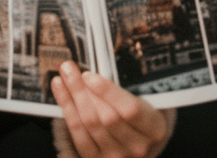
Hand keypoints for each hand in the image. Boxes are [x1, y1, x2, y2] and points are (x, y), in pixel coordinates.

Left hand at [51, 61, 168, 157]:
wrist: (139, 143)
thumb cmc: (140, 115)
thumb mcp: (143, 101)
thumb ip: (122, 90)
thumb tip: (93, 71)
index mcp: (155, 129)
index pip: (130, 110)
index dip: (108, 92)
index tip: (89, 75)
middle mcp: (138, 147)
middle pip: (105, 118)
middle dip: (83, 91)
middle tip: (69, 68)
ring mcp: (117, 157)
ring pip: (89, 125)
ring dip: (72, 98)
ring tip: (62, 77)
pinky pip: (79, 135)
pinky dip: (67, 111)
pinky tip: (61, 92)